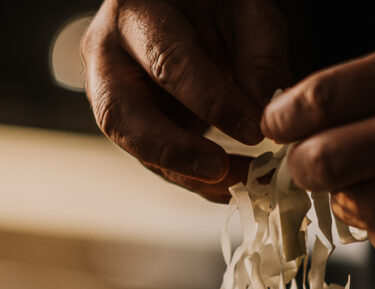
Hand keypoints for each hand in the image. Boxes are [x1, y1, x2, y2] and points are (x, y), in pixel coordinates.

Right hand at [81, 0, 290, 201]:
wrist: (187, 8)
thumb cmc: (214, 2)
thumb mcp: (245, 9)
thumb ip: (260, 55)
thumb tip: (266, 112)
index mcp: (134, 11)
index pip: (168, 62)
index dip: (211, 100)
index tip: (253, 129)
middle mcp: (108, 55)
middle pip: (121, 114)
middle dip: (173, 149)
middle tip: (219, 170)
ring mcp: (111, 93)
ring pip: (134, 145)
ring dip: (185, 173)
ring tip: (236, 183)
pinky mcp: (131, 123)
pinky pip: (154, 158)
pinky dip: (191, 177)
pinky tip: (228, 185)